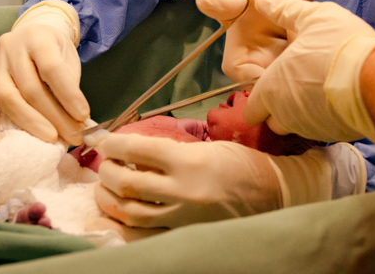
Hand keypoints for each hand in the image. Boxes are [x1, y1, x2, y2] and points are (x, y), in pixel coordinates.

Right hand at [0, 2, 89, 146]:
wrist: (31, 34)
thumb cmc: (55, 49)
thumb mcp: (67, 57)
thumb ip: (70, 83)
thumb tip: (78, 121)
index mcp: (37, 38)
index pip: (51, 68)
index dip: (68, 95)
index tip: (83, 117)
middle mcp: (12, 49)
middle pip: (30, 88)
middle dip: (54, 116)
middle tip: (73, 136)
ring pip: (7, 98)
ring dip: (31, 123)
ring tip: (52, 139)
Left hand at [93, 134, 363, 227]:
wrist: (273, 194)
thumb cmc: (243, 164)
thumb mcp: (210, 147)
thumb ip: (174, 150)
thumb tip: (137, 150)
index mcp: (189, 161)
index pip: (138, 150)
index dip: (113, 144)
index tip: (101, 140)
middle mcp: (182, 190)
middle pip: (128, 183)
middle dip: (108, 172)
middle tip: (103, 164)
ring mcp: (182, 217)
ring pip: (131, 212)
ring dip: (110, 200)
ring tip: (104, 189)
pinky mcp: (185, 235)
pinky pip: (145, 235)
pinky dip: (126, 225)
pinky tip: (120, 216)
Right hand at [196, 0, 360, 81]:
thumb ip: (227, 2)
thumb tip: (202, 1)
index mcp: (239, 50)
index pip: (241, 73)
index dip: (255, 76)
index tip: (275, 71)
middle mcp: (257, 60)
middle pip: (266, 82)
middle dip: (283, 77)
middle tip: (302, 60)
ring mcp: (277, 61)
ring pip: (286, 78)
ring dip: (299, 69)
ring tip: (312, 53)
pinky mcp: (296, 59)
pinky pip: (303, 69)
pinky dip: (311, 61)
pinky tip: (319, 49)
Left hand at [244, 0, 374, 143]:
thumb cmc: (338, 44)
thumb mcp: (311, 17)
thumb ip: (283, 10)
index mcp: (270, 88)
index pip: (252, 109)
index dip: (260, 97)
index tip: (275, 81)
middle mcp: (284, 114)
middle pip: (272, 121)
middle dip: (279, 109)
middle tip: (297, 84)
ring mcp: (309, 127)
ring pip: (297, 126)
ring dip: (302, 112)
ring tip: (321, 86)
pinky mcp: (334, 134)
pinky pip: (322, 127)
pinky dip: (325, 115)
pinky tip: (338, 95)